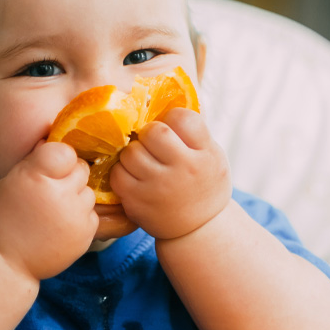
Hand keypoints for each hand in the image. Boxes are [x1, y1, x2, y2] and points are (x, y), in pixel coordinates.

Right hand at [0, 142, 97, 279]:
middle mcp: (60, 193)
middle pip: (82, 170)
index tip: (49, 170)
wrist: (5, 261)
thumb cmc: (3, 218)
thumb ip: (36, 161)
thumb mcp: (11, 181)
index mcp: (37, 175)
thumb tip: (54, 140)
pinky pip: (92, 215)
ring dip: (76, 197)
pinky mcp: (85, 234)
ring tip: (55, 211)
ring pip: (89, 193)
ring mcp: (75, 214)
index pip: (66, 151)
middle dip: (69, 177)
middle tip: (51, 192)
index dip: (59, 159)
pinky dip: (80, 217)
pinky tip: (60, 225)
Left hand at [111, 108, 232, 239]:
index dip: (173, 119)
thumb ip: (192, 132)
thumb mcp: (211, 155)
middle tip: (153, 145)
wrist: (199, 229)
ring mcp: (159, 188)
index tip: (173, 129)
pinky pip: (118, 175)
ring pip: (131, 153)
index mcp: (205, 154)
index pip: (182, 118)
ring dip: (134, 153)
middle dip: (149, 134)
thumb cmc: (203, 184)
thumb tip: (160, 100)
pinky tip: (134, 177)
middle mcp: (183, 170)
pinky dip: (123, 172)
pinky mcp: (138, 203)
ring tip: (144, 162)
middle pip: (153, 132)